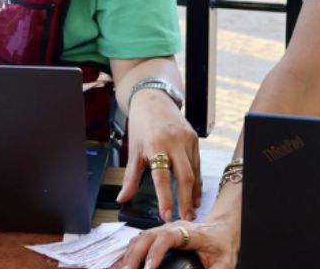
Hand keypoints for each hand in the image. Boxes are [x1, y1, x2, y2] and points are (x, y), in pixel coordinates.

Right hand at [112, 217, 237, 268]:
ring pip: (140, 238)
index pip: (167, 238)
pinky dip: (129, 254)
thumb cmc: (223, 243)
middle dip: (135, 255)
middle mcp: (172, 228)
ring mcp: (163, 230)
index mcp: (189, 232)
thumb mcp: (226, 261)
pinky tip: (122, 265)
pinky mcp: (159, 236)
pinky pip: (139, 242)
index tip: (149, 268)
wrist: (222, 229)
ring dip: (129, 255)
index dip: (156, 252)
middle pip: (147, 236)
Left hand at [116, 90, 200, 221]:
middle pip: (184, 177)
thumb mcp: (134, 151)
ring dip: (193, 194)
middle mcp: (174, 141)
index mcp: (155, 145)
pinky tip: (194, 194)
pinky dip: (196, 181)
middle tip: (185, 219)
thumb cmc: (141, 125)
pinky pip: (197, 164)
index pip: (162, 177)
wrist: (153, 99)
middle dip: (185, 201)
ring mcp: (186, 139)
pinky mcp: (195, 138)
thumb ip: (130, 178)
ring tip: (191, 211)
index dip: (165, 198)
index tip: (166, 215)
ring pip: (194, 172)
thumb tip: (122, 199)